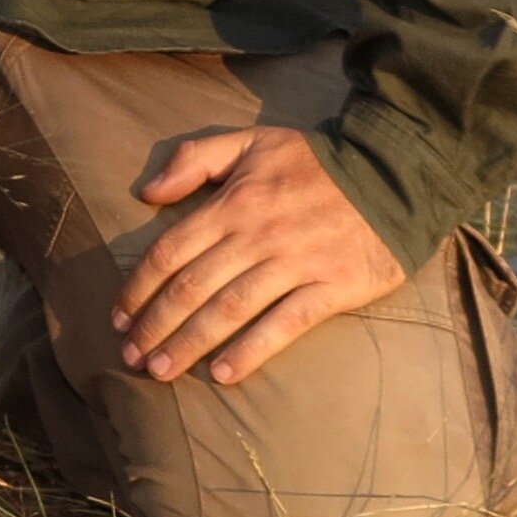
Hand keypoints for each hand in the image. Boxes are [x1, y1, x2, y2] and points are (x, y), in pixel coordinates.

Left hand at [111, 126, 407, 384]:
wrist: (397, 173)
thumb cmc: (317, 163)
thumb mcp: (253, 142)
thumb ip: (195, 159)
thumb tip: (147, 192)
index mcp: (233, 204)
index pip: (170, 251)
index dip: (139, 287)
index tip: (119, 317)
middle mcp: (257, 236)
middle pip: (193, 287)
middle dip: (156, 324)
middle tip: (131, 356)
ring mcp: (296, 263)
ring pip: (230, 310)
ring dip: (191, 344)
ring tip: (162, 371)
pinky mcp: (332, 287)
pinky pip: (285, 324)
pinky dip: (252, 350)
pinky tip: (223, 374)